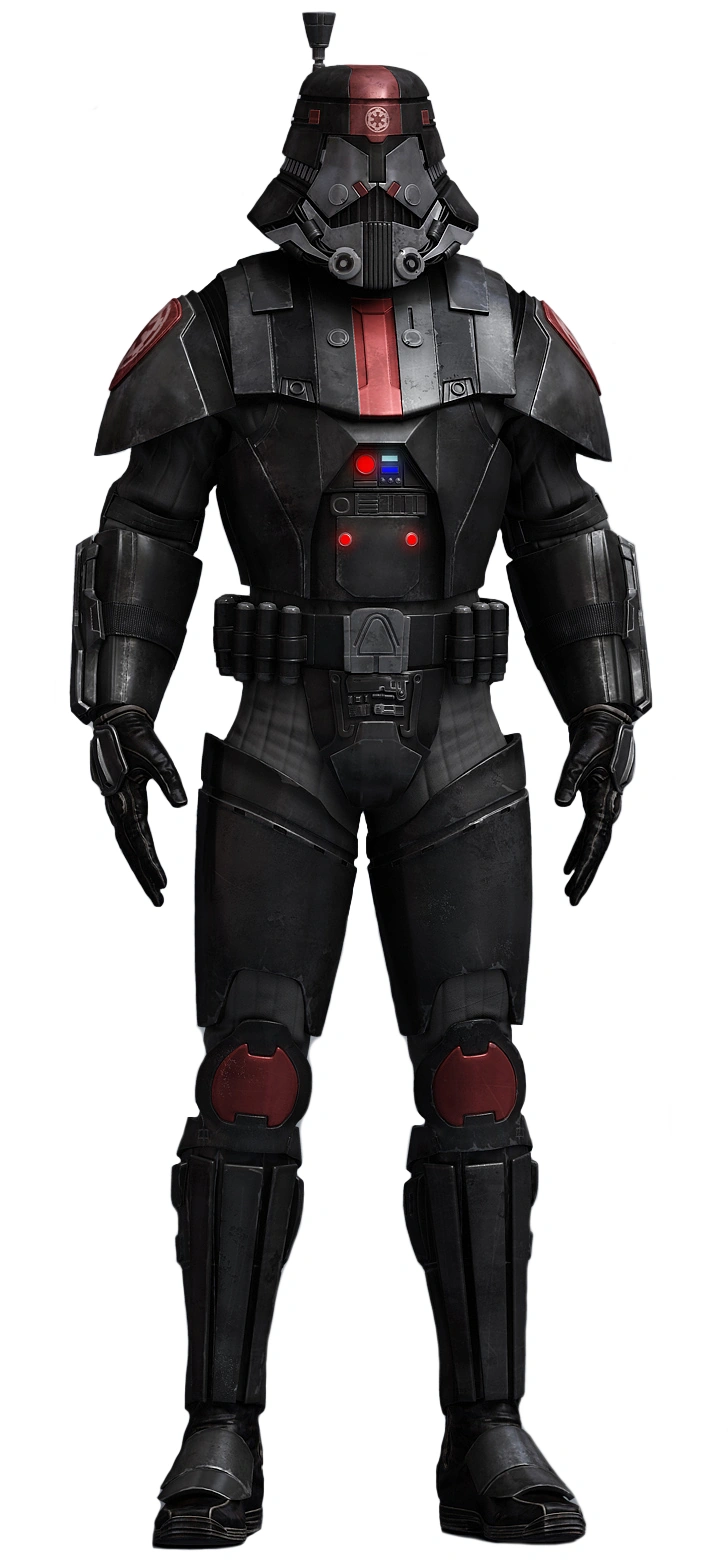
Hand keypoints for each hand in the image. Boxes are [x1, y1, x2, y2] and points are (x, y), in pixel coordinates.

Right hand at [90, 707, 186, 905]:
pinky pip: (127, 833)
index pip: (139, 840)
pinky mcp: (119, 803)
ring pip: (126, 844)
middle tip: (159, 900)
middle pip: (130, 850)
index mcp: (124, 799)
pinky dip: (136, 850)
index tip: (163, 883)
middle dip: (144, 876)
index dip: (150, 863)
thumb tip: (180, 804)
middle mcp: (116, 807)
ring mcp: (116, 806)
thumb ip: (170, 780)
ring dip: (139, 867)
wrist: (118, 722)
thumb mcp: (159, 757)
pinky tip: (145, 860)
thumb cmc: (138, 738)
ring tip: (155, 888)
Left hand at [555, 706, 634, 905]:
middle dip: (586, 875)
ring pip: (595, 844)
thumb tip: (560, 805)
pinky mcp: (597, 801)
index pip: (597, 839)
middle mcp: (609, 806)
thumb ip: (569, 780)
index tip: (575, 881)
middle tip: (572, 899)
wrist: (606, 721)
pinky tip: (569, 864)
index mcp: (606, 799)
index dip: (587, 863)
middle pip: (598, 848)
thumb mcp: (578, 756)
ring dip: (582, 866)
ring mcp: (605, 805)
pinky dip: (580, 848)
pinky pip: (590, 832)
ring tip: (569, 888)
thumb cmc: (596, 735)